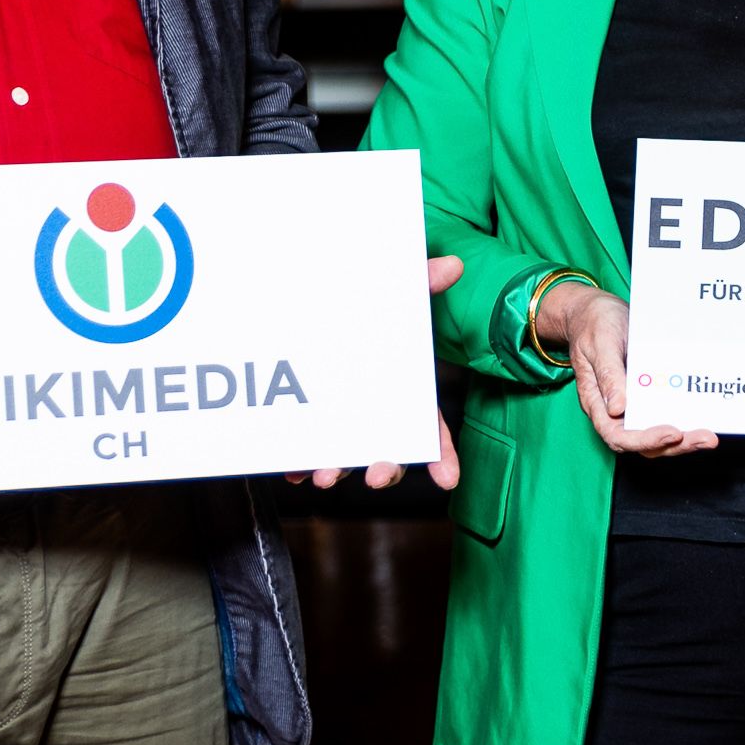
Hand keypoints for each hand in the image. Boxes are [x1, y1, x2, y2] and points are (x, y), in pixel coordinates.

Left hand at [291, 254, 466, 490]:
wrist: (324, 305)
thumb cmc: (373, 312)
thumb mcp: (396, 297)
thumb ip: (421, 283)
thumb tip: (451, 266)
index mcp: (407, 393)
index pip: (432, 430)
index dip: (442, 455)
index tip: (448, 478)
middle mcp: (378, 414)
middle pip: (391, 451)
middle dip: (386, 469)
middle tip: (376, 476)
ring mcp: (347, 421)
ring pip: (349, 456)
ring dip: (337, 470)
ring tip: (323, 475)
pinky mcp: (314, 423)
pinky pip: (310, 451)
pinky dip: (301, 464)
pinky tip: (294, 470)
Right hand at [540, 275, 715, 459]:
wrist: (595, 310)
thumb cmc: (594, 325)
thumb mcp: (600, 344)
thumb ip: (608, 376)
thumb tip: (618, 409)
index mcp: (597, 402)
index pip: (618, 435)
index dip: (645, 440)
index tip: (672, 433)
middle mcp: (615, 410)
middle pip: (643, 443)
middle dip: (676, 446)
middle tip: (706, 439)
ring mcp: (632, 404)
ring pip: (657, 435)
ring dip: (684, 440)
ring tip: (709, 437)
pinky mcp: (647, 395)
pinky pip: (665, 414)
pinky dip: (683, 421)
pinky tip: (704, 417)